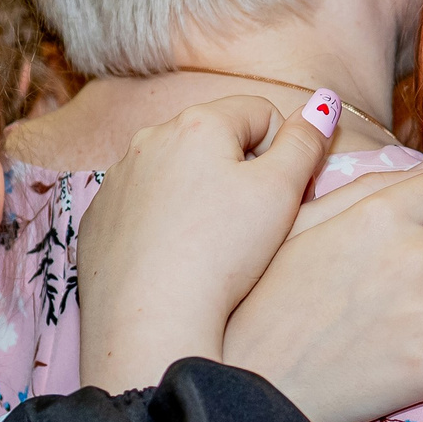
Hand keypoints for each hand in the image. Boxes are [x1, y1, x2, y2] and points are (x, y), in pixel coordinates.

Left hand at [76, 95, 330, 395]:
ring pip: (177, 172)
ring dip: (201, 194)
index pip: (259, 113)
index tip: (285, 197)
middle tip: (253, 225)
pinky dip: (163, 222)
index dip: (283, 153)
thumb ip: (305, 141)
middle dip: (240, 170)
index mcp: (198, 123)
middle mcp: (149, 139)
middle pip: (215, 140)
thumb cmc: (223, 252)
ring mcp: (118, 179)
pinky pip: (143, 205)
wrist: (150, 319)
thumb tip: (323, 102)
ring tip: (213, 245)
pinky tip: (176, 257)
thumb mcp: (282, 192)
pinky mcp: (99, 218)